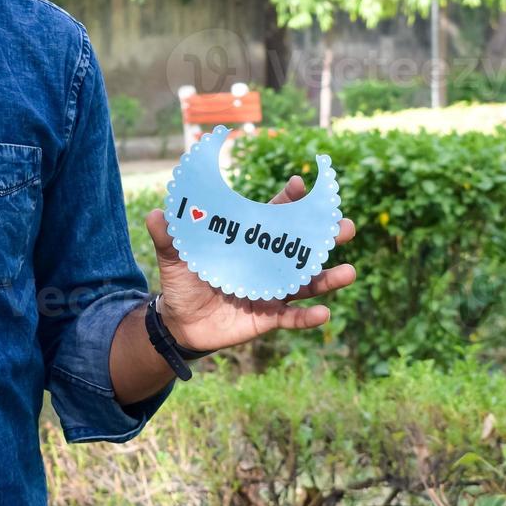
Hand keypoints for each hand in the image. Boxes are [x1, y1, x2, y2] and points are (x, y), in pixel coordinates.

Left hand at [144, 174, 356, 352]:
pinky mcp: (268, 317)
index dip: (288, 199)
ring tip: (349, 271)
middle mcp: (267, 263)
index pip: (274, 216)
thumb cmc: (183, 281)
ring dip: (329, 278)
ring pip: (307, 283)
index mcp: (249, 241)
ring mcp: (272, 290)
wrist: (180, 321)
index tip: (298, 184)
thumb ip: (168, 237)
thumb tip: (156, 214)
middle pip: (302, 246)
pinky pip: (293, 318)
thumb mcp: (174, 258)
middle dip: (325, 236)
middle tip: (344, 225)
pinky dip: (308, 318)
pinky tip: (324, 313)